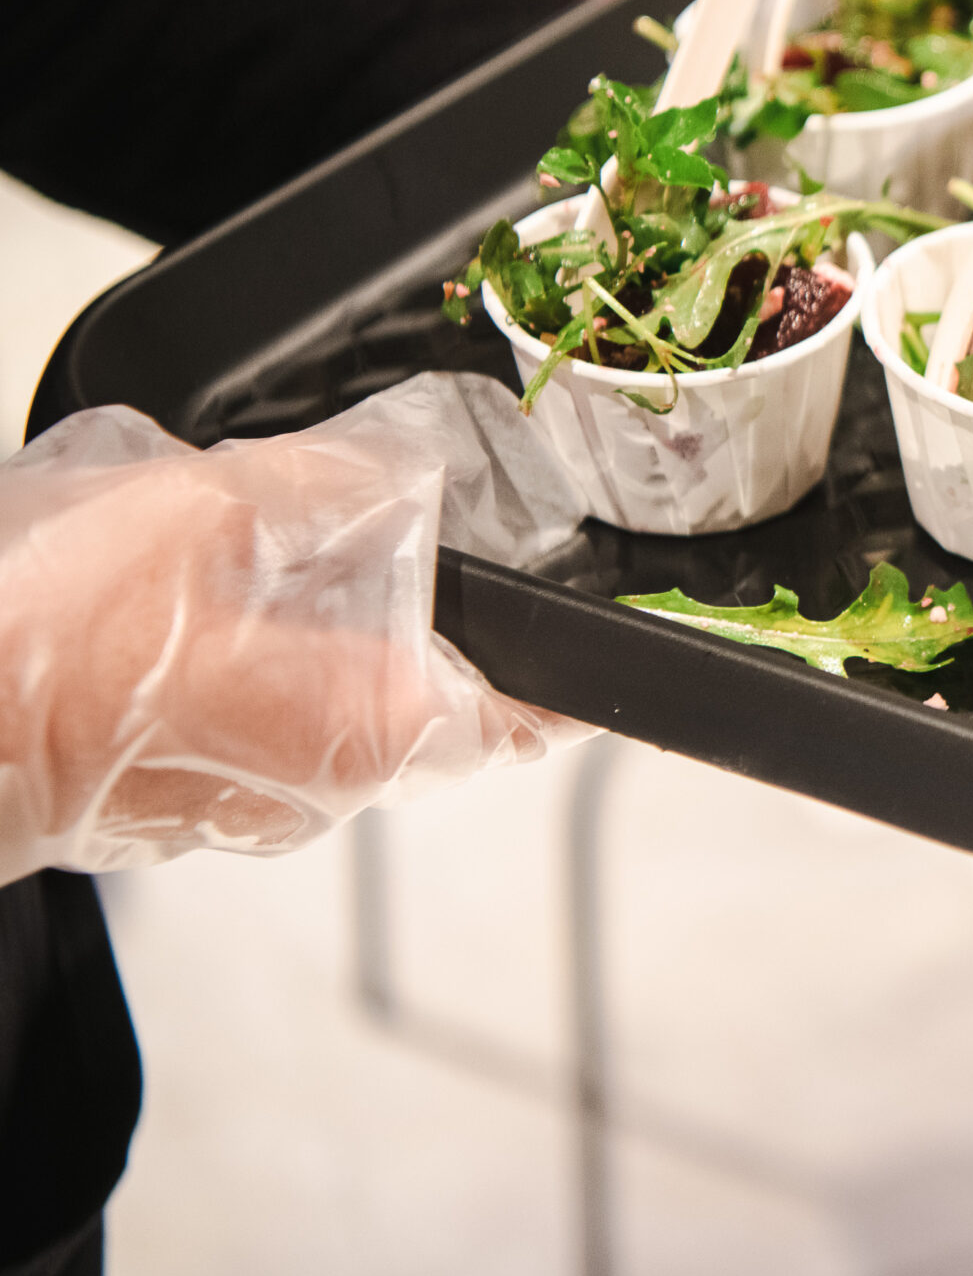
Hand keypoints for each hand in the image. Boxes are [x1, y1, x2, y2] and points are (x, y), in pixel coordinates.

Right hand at [0, 376, 591, 885]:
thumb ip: (333, 482)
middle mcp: (325, 787)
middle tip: (442, 551)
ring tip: (304, 556)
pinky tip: (209, 601)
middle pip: (440, 709)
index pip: (532, 716)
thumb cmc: (45, 634)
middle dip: (448, 629)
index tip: (613, 632)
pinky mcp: (174, 798)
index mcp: (371, 722)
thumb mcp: (212, 503)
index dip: (580, 673)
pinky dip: (260, 663)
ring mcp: (246, 804)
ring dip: (341, 640)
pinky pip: (257, 725)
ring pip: (342, 714)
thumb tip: (402, 471)